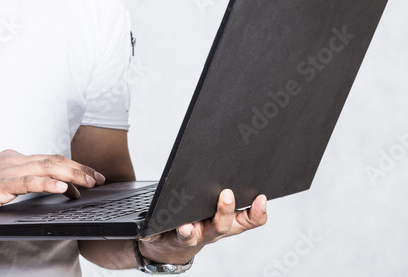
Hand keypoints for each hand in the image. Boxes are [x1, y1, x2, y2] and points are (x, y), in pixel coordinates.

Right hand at [0, 149, 105, 218]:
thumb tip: (49, 187)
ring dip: (71, 174)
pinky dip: (47, 183)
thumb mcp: (2, 183)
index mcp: (15, 158)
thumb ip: (23, 182)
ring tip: (88, 182)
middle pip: (54, 160)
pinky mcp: (0, 183)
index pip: (51, 159)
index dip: (73, 166)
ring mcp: (7, 169)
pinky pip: (28, 181)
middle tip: (99, 178)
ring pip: (46, 167)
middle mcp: (14, 159)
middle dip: (79, 168)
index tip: (91, 175)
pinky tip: (61, 187)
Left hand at [137, 189, 267, 265]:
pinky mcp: (163, 238)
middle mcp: (208, 232)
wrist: (170, 245)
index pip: (247, 221)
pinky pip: (156, 237)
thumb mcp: (217, 209)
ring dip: (188, 231)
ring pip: (190, 236)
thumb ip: (228, 193)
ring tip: (185, 226)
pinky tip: (147, 231)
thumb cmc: (198, 219)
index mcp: (224, 223)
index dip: (257, 213)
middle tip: (227, 195)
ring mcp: (187, 237)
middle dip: (225, 212)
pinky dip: (152, 234)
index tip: (260, 198)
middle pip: (221, 227)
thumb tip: (236, 163)